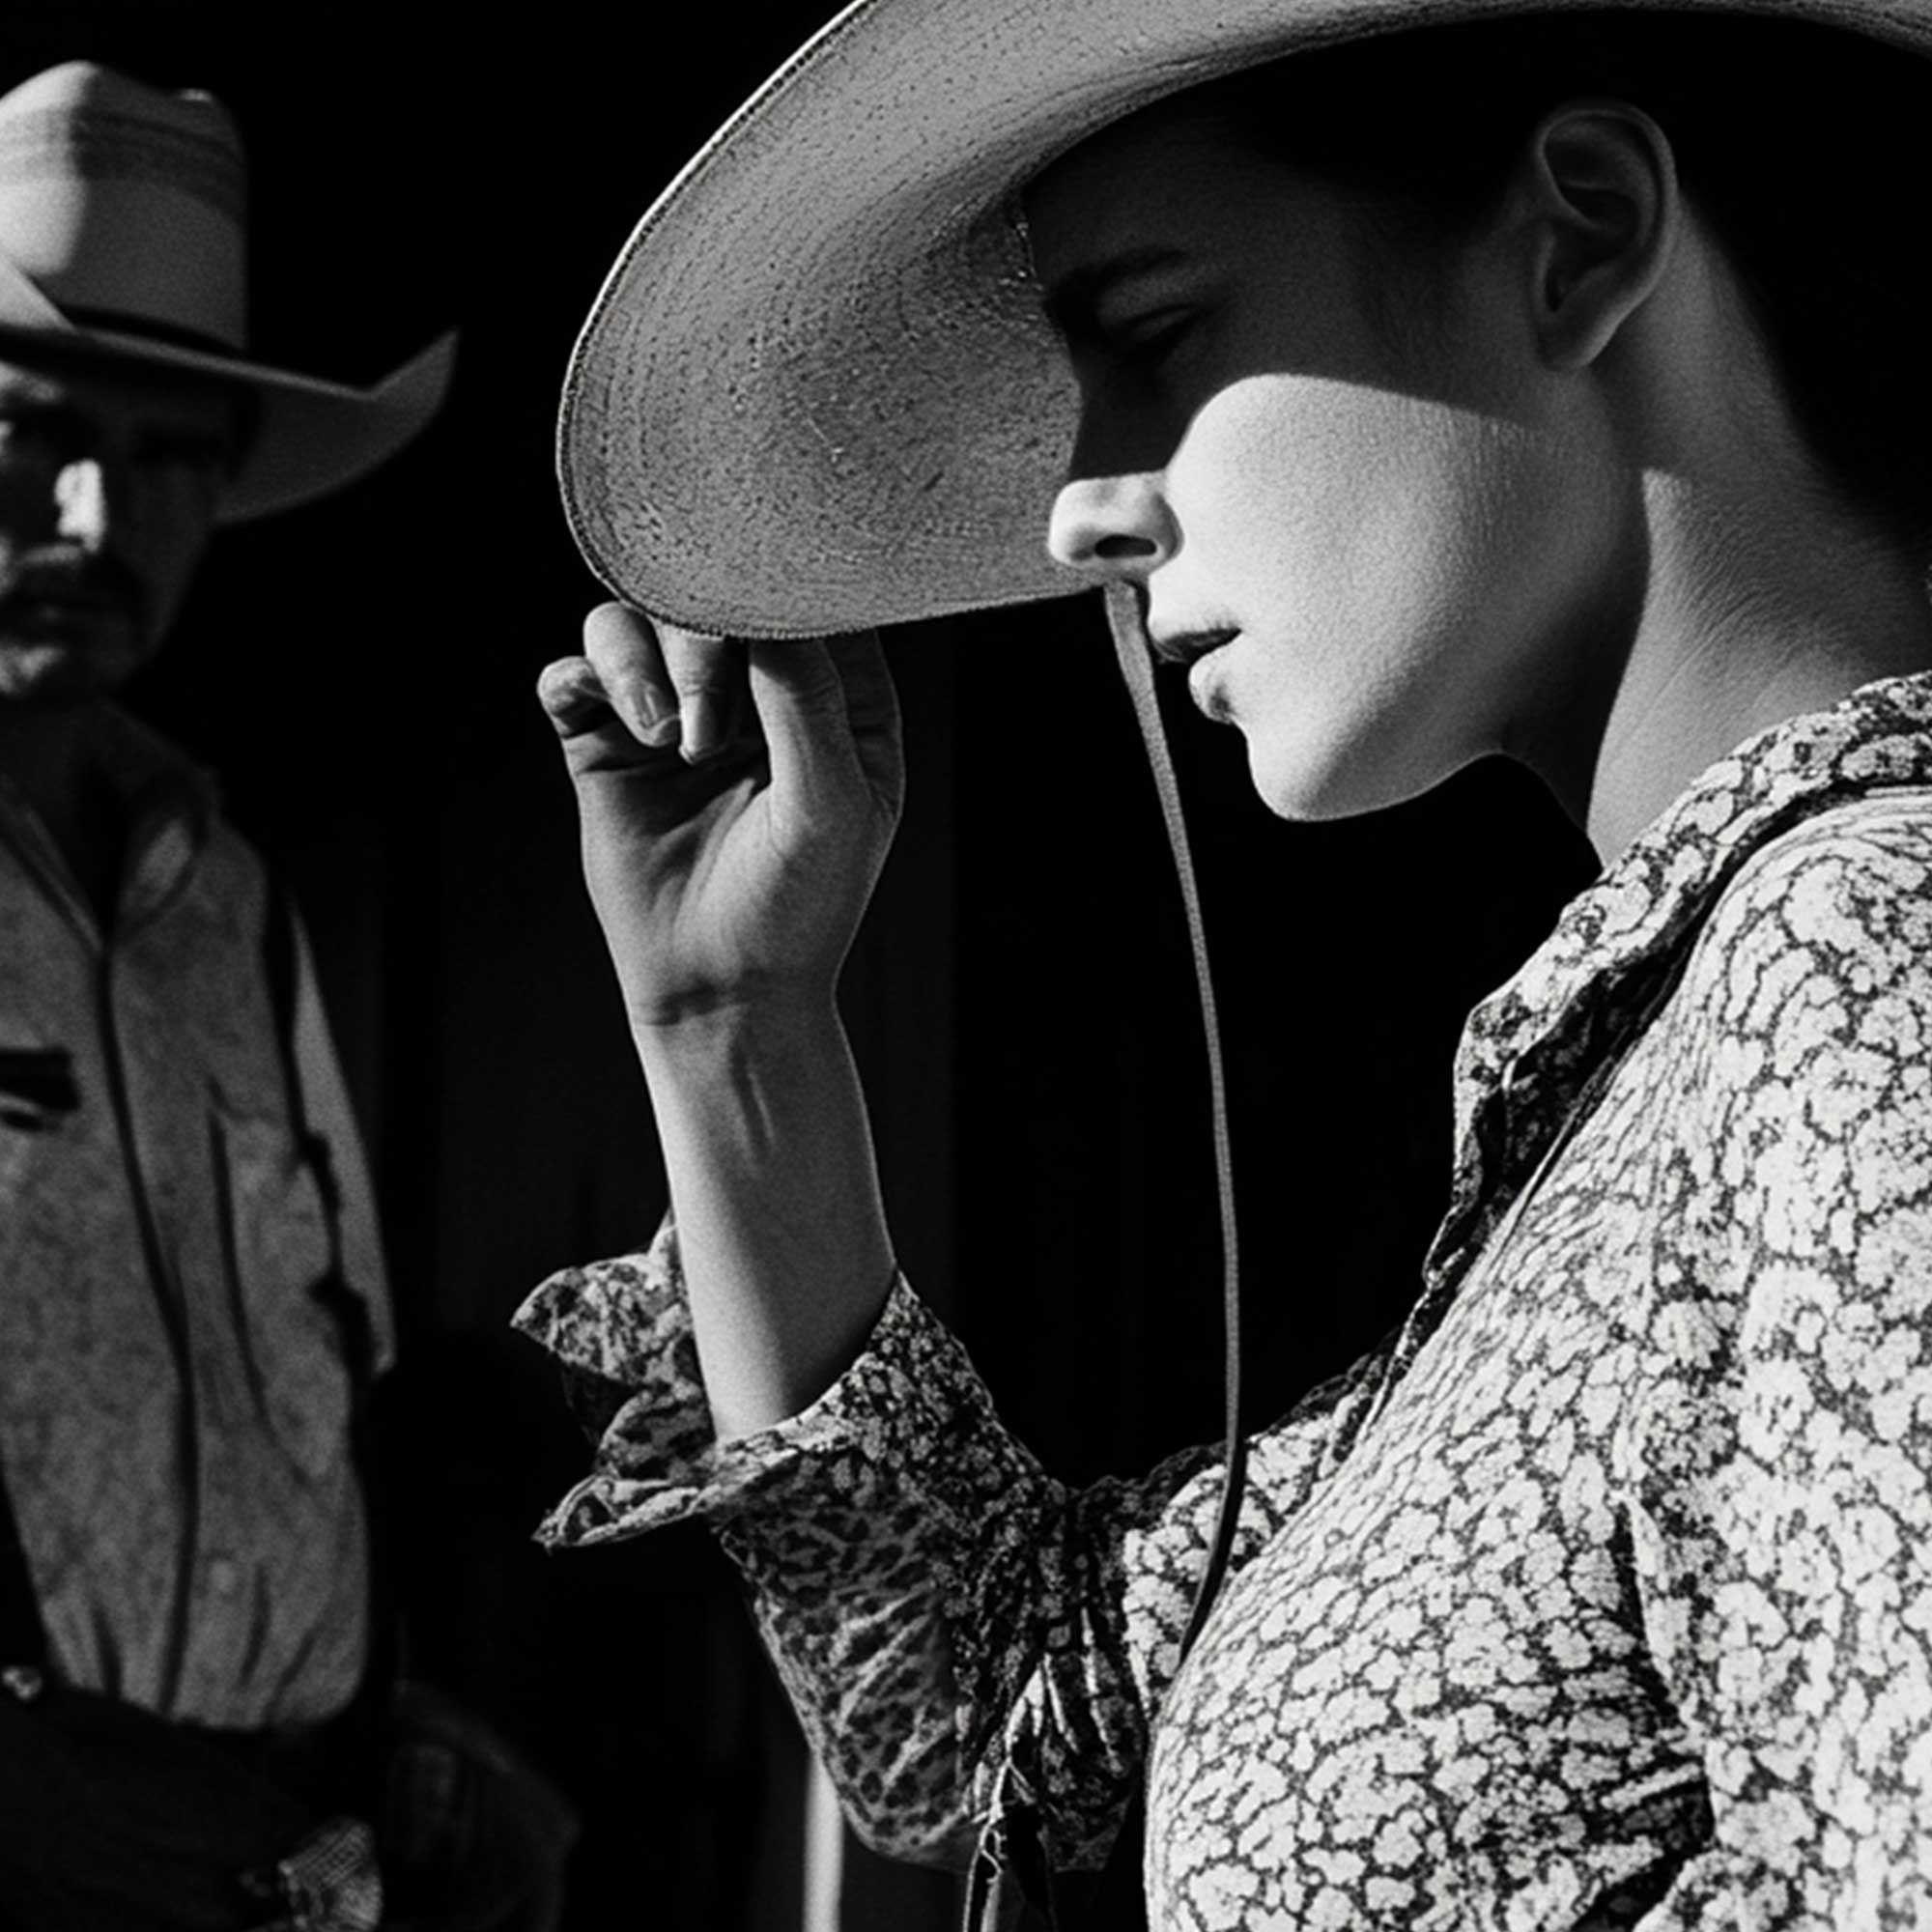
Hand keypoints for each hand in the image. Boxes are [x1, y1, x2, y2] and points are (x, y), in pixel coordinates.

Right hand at [537, 604, 903, 1029]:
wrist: (723, 990)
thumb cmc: (800, 905)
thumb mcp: (830, 803)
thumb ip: (806, 700)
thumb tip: (765, 605)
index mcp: (832, 694)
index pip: (804, 593)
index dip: (775, 576)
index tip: (753, 591)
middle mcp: (753, 687)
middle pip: (707, 593)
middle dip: (701, 638)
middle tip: (704, 730)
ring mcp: (674, 710)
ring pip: (632, 619)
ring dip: (639, 661)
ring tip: (664, 739)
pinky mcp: (605, 743)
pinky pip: (572, 672)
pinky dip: (581, 677)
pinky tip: (609, 722)